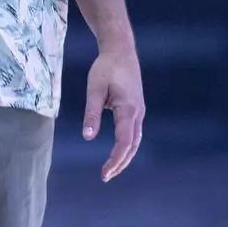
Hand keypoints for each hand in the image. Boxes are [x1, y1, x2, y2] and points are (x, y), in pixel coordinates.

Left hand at [83, 41, 144, 181]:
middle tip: (105, 176)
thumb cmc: (106, 67)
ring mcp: (139, 111)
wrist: (121, 50)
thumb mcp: (94, 89)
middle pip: (132, 145)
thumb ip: (91, 113)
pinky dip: (127, 145)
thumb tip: (88, 137)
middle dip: (120, 163)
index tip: (104, 173)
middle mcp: (138, 113)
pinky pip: (134, 132)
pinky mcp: (136, 108)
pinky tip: (118, 152)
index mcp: (128, 109)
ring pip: (135, 140)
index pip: (124, 142)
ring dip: (125, 156)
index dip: (115, 160)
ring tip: (111, 169)